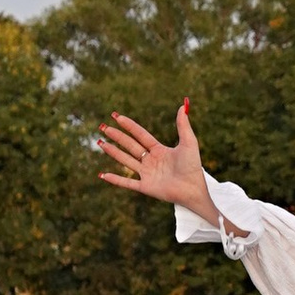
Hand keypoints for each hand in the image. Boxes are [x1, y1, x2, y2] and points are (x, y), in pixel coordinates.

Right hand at [95, 101, 212, 217]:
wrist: (193, 189)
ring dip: (113, 152)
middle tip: (103, 127)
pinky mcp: (145, 187)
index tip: (117, 116)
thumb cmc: (193, 166)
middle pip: (130, 146)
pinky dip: (115, 179)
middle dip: (117, 136)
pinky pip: (127, 183)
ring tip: (100, 143)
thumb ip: (183, 125)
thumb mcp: (188, 142)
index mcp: (159, 151)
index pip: (141, 135)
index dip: (129, 126)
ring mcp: (147, 174)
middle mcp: (151, 161)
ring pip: (126, 161)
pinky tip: (102, 175)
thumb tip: (183, 105)